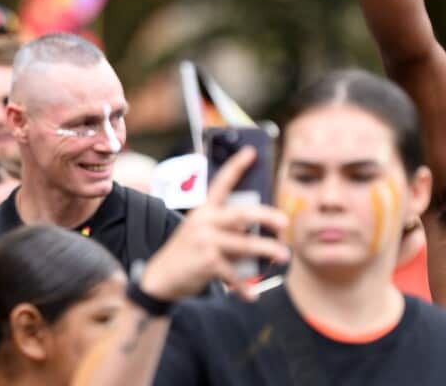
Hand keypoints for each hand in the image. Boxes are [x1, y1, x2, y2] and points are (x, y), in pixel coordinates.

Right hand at [139, 148, 289, 302]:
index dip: (236, 166)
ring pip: (246, 244)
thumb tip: (259, 231)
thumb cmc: (188, 253)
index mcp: (204, 210)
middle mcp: (204, 222)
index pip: (221, 183)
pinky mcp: (207, 262)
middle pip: (242, 214)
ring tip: (283, 256)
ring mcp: (205, 242)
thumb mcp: (201, 232)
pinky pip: (234, 274)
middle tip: (284, 222)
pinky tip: (252, 294)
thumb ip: (225, 228)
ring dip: (268, 251)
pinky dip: (245, 287)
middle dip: (267, 216)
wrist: (161, 277)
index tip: (251, 151)